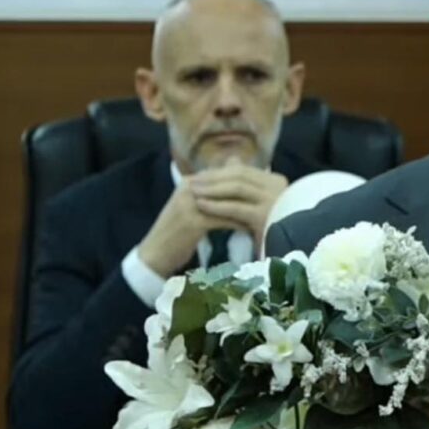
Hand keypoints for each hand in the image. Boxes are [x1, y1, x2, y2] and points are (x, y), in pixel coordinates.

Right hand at [136, 160, 287, 274]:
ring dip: (249, 206)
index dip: (248, 180)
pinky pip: (223, 218)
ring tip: (269, 211)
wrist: (154, 255)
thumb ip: (215, 199)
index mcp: (190, 182)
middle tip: (275, 197)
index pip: (225, 174)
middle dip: (253, 190)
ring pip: (228, 199)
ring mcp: (190, 202)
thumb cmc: (178, 235)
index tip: (268, 188)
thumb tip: (239, 191)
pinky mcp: (193, 220)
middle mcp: (190, 187)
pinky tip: (254, 228)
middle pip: (229, 183)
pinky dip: (239, 223)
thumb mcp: (195, 212)